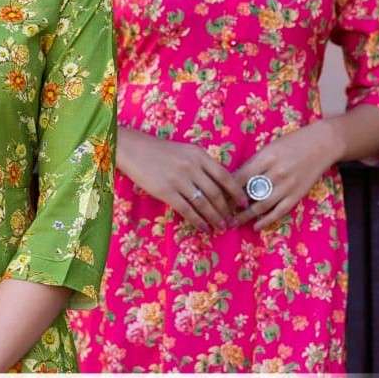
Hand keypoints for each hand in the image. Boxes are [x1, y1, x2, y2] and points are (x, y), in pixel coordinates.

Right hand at [119, 130, 248, 231]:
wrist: (135, 150)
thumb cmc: (161, 151)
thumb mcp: (186, 151)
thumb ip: (202, 165)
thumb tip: (220, 186)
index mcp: (199, 155)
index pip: (224, 176)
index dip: (236, 192)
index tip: (243, 204)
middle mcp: (191, 166)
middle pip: (215, 193)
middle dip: (226, 210)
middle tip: (232, 221)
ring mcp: (179, 179)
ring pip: (203, 204)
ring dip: (215, 218)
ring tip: (221, 227)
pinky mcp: (166, 191)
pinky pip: (187, 210)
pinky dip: (198, 221)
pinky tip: (204, 227)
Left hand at [230, 120, 342, 231]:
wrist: (322, 144)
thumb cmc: (292, 143)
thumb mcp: (269, 148)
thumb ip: (254, 163)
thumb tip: (234, 179)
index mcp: (266, 158)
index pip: (240, 177)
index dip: (226, 189)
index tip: (214, 196)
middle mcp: (276, 173)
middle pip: (249, 193)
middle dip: (233, 205)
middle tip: (220, 213)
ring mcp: (288, 186)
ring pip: (262, 205)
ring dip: (246, 216)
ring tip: (232, 222)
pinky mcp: (297, 195)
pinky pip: (280, 211)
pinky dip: (267, 220)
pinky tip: (256, 226)